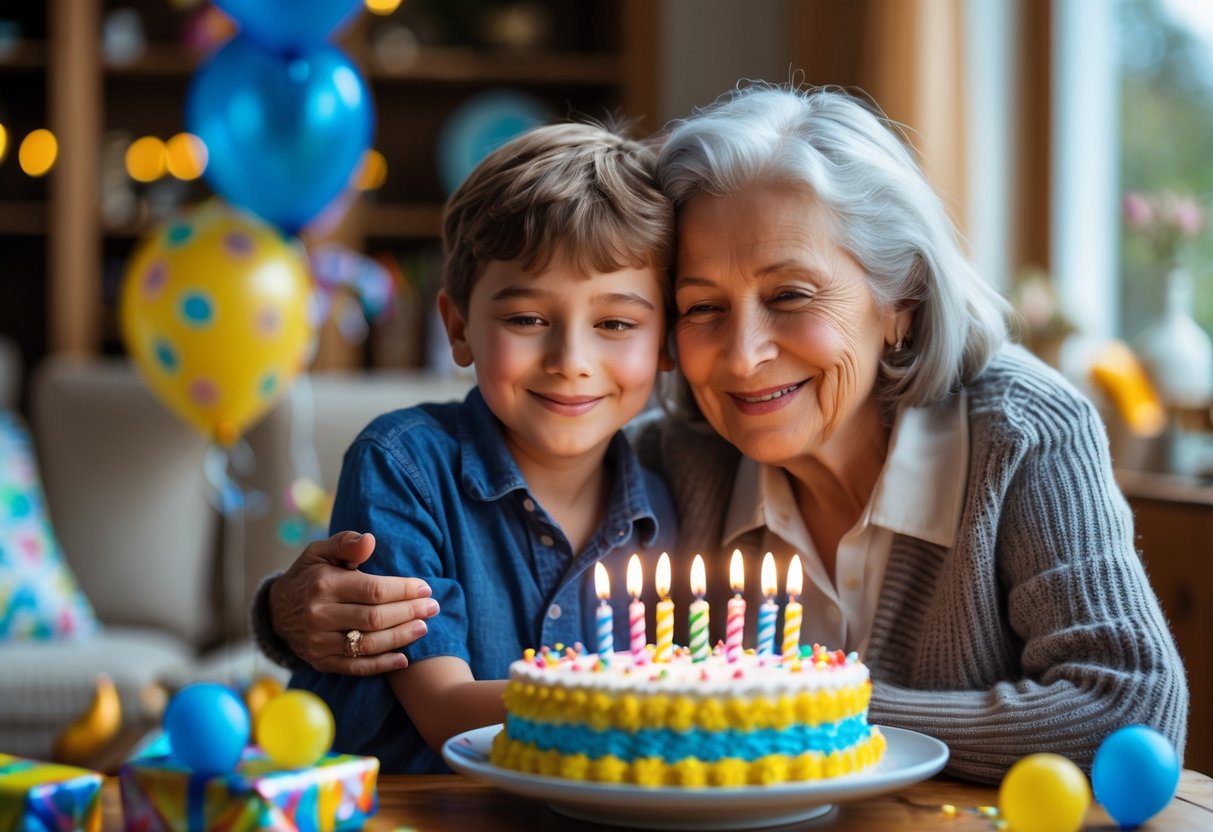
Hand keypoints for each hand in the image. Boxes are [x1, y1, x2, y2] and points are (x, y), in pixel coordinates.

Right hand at [268, 531, 438, 674]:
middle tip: (433, 607)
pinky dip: (381, 665)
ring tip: (423, 628)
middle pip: (375, 618)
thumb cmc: (309, 575)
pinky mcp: (321, 661)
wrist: (276, 611)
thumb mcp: (320, 552)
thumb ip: (346, 543)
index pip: (373, 590)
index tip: (425, 588)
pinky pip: (355, 667)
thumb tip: (370, 540)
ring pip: (368, 644)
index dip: (403, 591)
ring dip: (401, 637)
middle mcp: (319, 615)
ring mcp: (319, 642)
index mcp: (323, 585)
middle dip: (409, 613)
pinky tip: (404, 658)